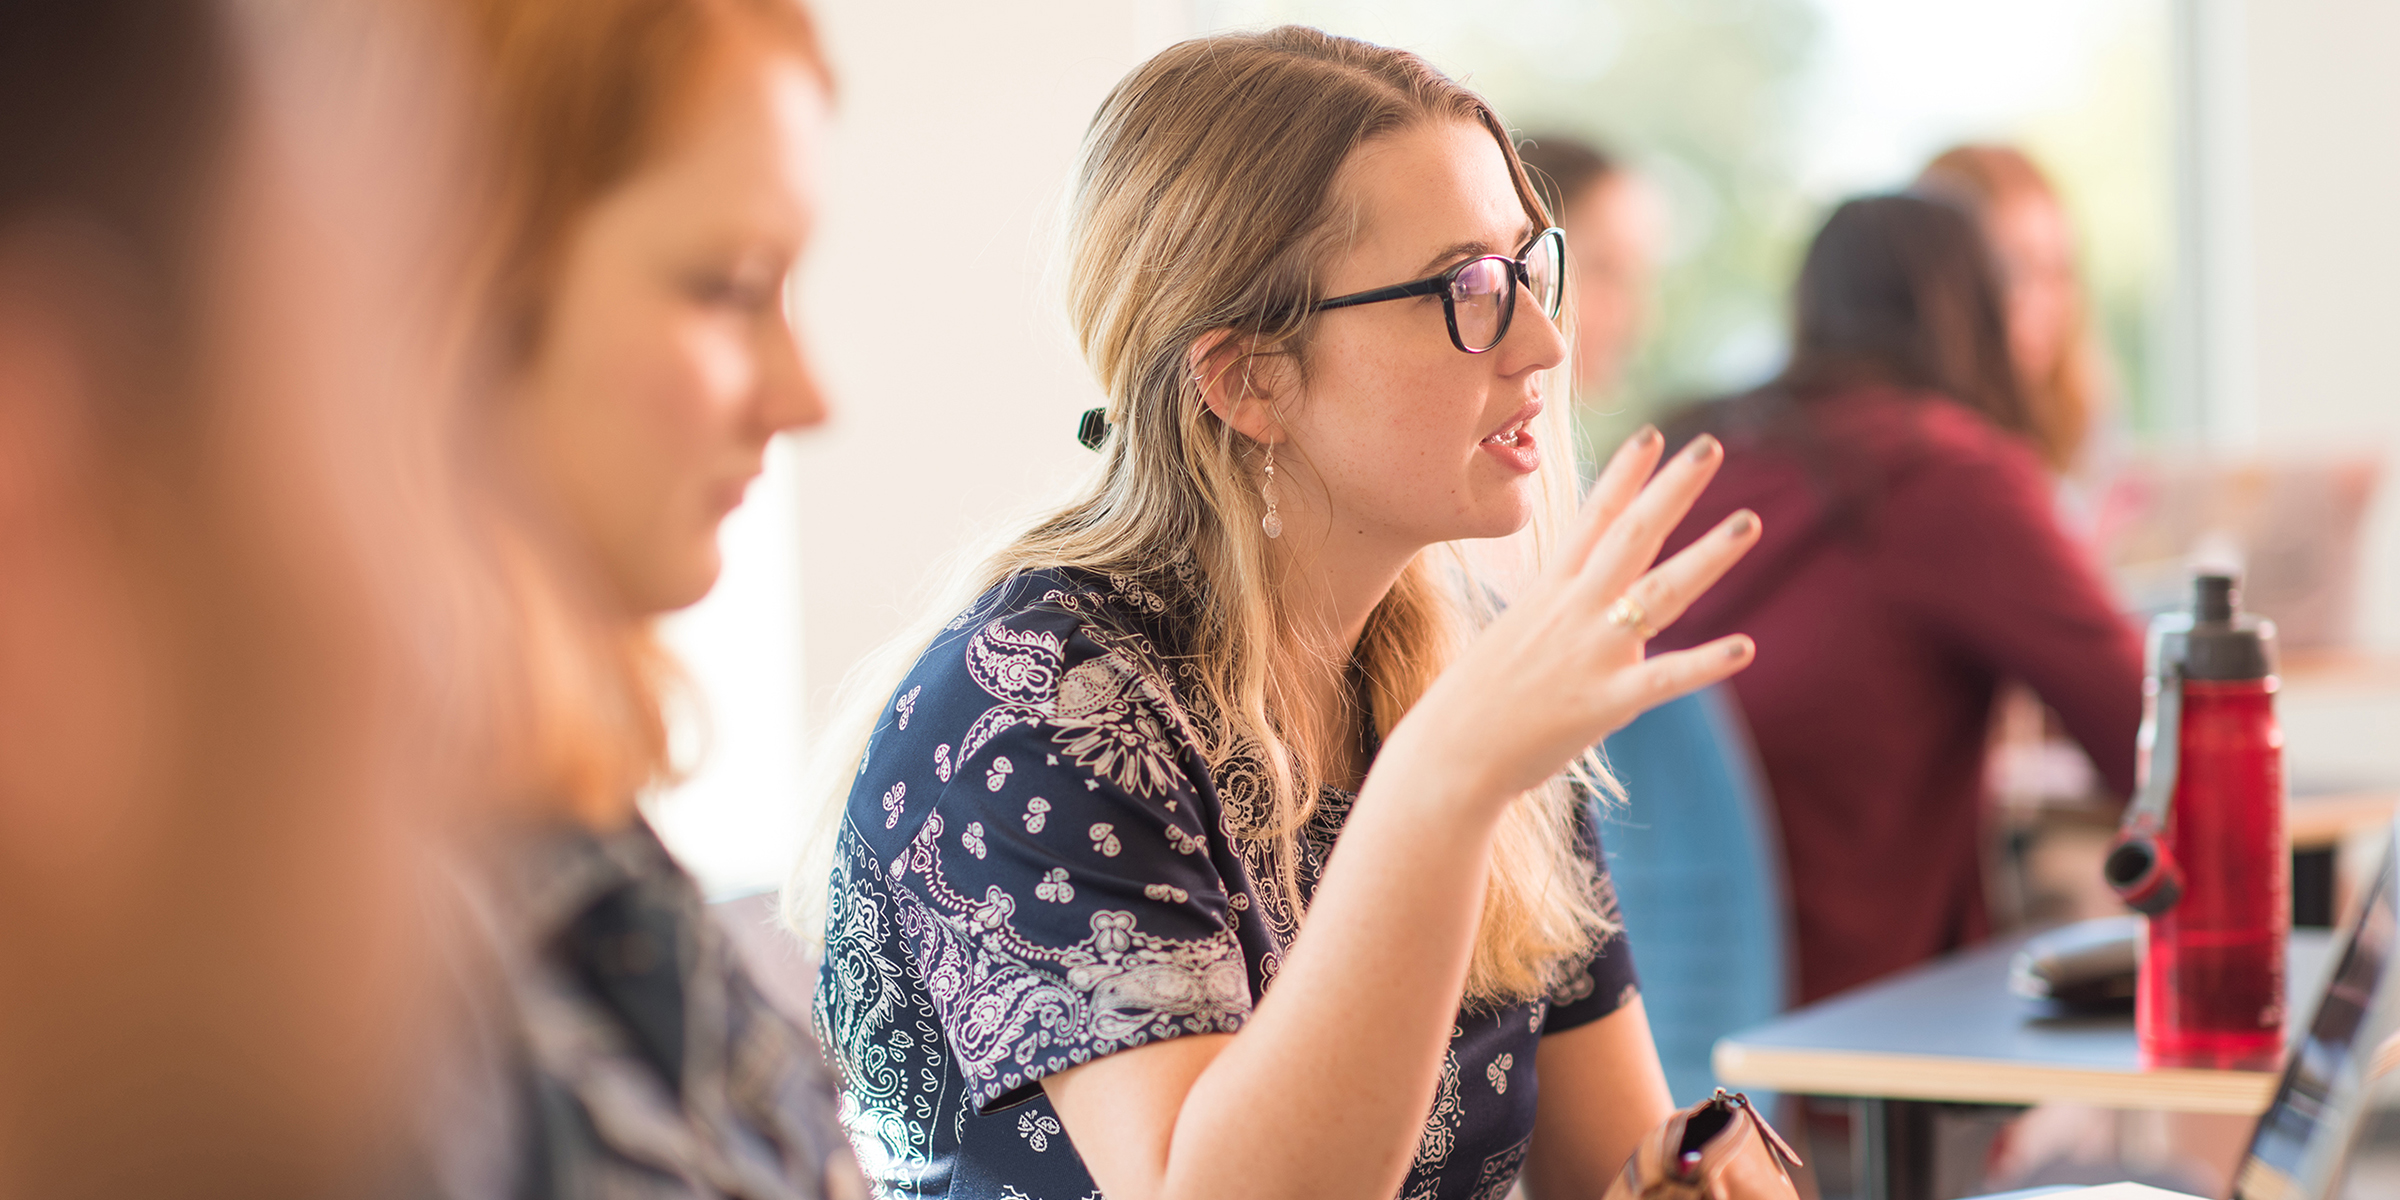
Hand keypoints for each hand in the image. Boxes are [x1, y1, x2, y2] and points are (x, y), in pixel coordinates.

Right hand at [1382, 426, 1759, 806]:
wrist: (1450, 753)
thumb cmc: (1477, 702)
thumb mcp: (1515, 639)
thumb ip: (1568, 624)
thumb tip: (1614, 628)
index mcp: (1549, 592)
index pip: (1593, 519)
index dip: (1624, 475)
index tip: (1652, 434)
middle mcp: (1573, 610)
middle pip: (1632, 536)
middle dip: (1673, 489)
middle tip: (1711, 445)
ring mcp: (1591, 652)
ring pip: (1660, 593)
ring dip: (1708, 556)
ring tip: (1748, 522)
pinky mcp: (1605, 701)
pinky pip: (1664, 677)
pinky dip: (1704, 663)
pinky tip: (1744, 648)